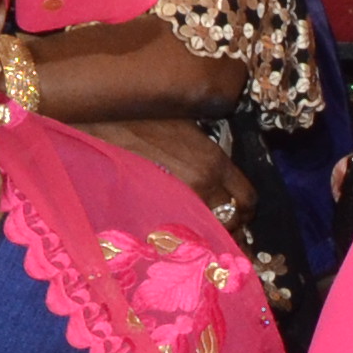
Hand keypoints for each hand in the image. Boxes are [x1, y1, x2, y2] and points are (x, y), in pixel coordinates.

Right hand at [89, 113, 258, 229]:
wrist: (104, 125)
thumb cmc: (143, 115)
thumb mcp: (187, 122)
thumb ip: (210, 149)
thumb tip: (220, 169)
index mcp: (214, 161)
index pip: (248, 197)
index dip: (248, 207)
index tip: (242, 208)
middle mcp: (202, 185)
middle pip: (232, 220)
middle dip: (232, 223)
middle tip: (224, 222)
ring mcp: (177, 201)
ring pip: (208, 232)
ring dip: (210, 233)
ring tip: (202, 229)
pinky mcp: (154, 211)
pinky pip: (180, 234)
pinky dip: (185, 236)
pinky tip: (179, 232)